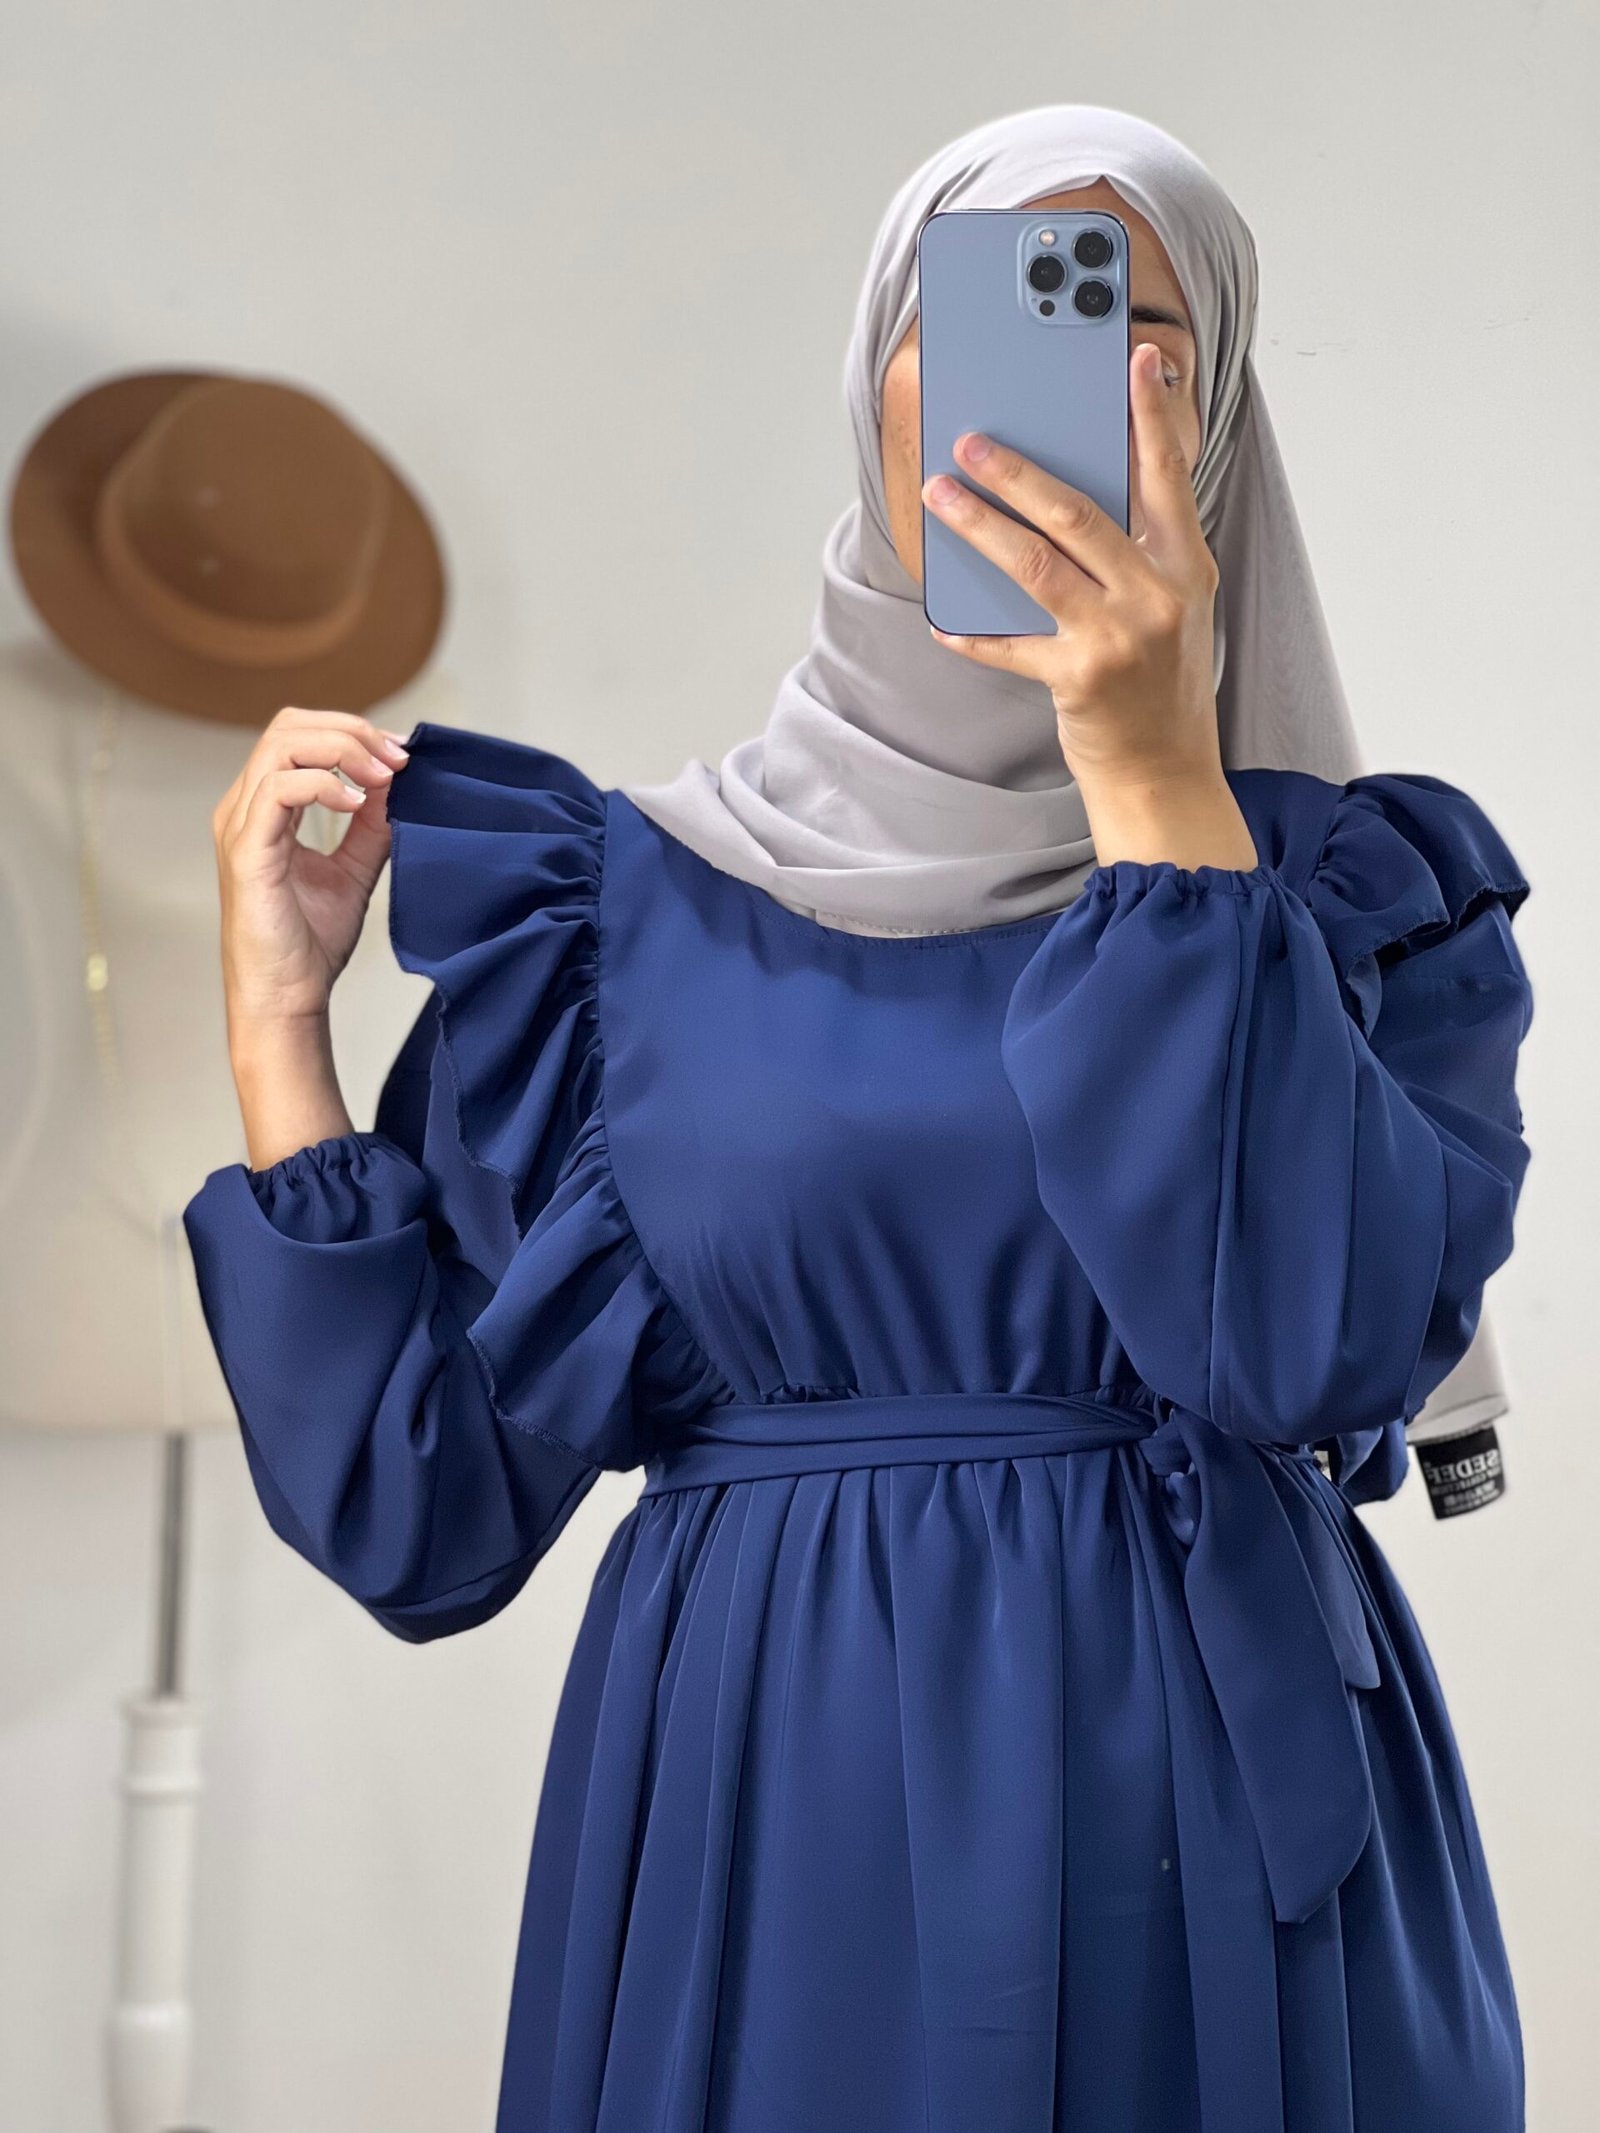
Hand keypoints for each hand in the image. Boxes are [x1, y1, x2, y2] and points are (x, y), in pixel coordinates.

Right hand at [209, 706, 411, 1034]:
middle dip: (351, 730)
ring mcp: (241, 825)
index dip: (352, 732)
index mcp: (266, 807)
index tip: (401, 755)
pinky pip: (278, 789)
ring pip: (281, 744)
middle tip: (397, 759)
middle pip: (289, 726)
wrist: (287, 996)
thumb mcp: (353, 870)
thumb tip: (397, 783)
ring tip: (383, 776)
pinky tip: (355, 804)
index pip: (300, 735)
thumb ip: (371, 826)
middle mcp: (246, 807)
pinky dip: (323, 784)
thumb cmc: (308, 942)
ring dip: (343, 749)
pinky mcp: (247, 851)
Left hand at [920, 340, 1224, 796]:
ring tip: (941, 496)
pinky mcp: (1079, 679)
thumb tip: (1066, 495)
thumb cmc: (1160, 683)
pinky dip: (972, 632)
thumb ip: (1136, 552)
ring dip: (979, 526)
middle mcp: (1156, 595)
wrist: (1165, 773)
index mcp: (1185, 567)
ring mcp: (1118, 637)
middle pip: (1079, 513)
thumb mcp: (1170, 607)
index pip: (1168, 476)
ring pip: (1035, 564)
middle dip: (1019, 471)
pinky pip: (1010, 644)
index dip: (1152, 416)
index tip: (1138, 360)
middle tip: (973, 440)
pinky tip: (941, 619)